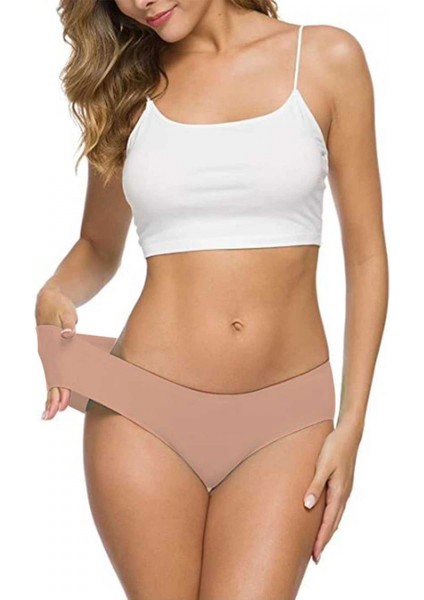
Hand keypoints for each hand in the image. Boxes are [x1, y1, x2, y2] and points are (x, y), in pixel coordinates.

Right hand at [35, 283, 77, 419]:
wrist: (49, 298)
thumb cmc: (60, 305)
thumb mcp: (66, 312)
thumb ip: (68, 324)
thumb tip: (67, 335)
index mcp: (51, 346)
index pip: (56, 372)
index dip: (59, 389)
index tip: (60, 403)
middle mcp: (48, 353)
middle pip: (51, 379)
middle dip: (52, 398)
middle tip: (51, 416)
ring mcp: (49, 354)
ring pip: (51, 379)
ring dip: (52, 396)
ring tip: (50, 414)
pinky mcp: (54, 353)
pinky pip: (55, 372)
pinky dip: (56, 385)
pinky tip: (57, 397)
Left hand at [303, 421, 361, 562]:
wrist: (349, 434)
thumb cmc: (334, 447)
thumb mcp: (322, 466)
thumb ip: (315, 486)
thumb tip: (308, 506)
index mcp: (338, 492)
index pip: (328, 522)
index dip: (321, 539)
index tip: (315, 554)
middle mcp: (343, 494)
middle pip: (333, 523)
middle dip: (324, 540)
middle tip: (315, 556)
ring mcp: (344, 490)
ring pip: (336, 516)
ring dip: (328, 530)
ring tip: (319, 542)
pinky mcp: (343, 484)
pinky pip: (337, 507)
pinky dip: (331, 518)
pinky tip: (326, 518)